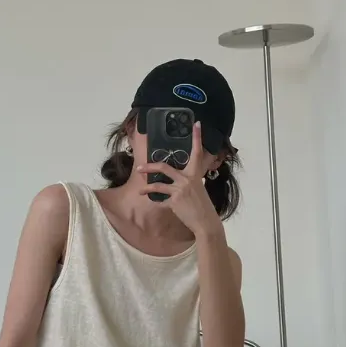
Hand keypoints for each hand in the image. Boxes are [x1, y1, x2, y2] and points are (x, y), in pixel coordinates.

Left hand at [137, 122, 222, 236]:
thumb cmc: (203, 206)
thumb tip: (180, 179)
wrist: (206, 222)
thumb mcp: (199, 188)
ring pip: (158, 186)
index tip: (196, 124)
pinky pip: (161, 201)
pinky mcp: (175, 202)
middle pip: (164, 168)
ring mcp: (180, 190)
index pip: (197, 152)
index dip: (197, 138)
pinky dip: (156, 202)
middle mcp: (187, 179)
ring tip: (140, 190)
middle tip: (139, 167)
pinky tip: (152, 203)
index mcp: (195, 174)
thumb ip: (189, 181)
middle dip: (149, 167)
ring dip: (147, 188)